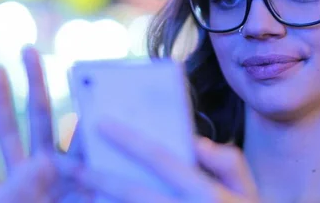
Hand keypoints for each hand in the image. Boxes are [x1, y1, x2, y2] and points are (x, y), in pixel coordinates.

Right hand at [0, 47, 90, 202]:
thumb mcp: (95, 196)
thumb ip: (95, 169)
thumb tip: (97, 135)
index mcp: (76, 168)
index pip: (77, 126)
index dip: (78, 98)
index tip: (76, 66)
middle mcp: (47, 168)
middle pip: (40, 116)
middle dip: (35, 82)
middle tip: (28, 49)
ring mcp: (21, 182)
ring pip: (6, 135)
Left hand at [78, 119, 259, 202]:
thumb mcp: (248, 190)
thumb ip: (226, 161)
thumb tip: (196, 142)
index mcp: (204, 193)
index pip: (160, 159)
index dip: (129, 140)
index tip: (102, 124)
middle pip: (132, 192)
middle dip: (99, 177)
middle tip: (70, 164)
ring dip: (100, 201)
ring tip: (76, 188)